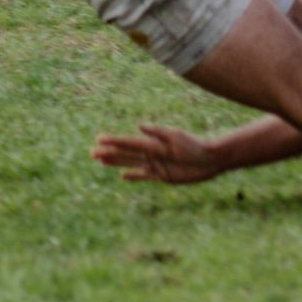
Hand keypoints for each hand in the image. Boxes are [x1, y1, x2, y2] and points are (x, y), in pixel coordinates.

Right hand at [91, 124, 221, 182]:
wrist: (209, 159)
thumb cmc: (194, 145)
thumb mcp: (175, 136)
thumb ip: (157, 132)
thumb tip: (139, 125)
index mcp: (152, 142)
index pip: (128, 142)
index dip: (113, 142)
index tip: (98, 139)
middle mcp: (151, 153)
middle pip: (125, 153)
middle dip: (109, 153)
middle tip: (91, 152)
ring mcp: (155, 164)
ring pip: (130, 163)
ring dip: (115, 162)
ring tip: (100, 161)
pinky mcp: (162, 175)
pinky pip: (143, 176)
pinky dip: (133, 175)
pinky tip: (122, 176)